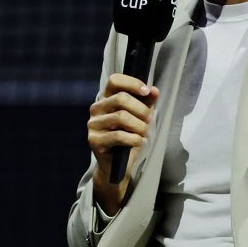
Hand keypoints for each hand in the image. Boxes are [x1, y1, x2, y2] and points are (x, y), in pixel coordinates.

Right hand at [86, 73, 159, 215]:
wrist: (117, 166)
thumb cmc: (129, 139)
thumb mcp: (139, 118)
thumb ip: (146, 103)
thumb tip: (154, 91)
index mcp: (106, 99)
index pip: (114, 80)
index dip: (132, 83)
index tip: (147, 92)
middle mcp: (96, 109)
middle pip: (121, 98)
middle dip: (141, 109)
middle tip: (149, 120)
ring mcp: (93, 125)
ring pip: (121, 117)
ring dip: (139, 126)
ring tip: (145, 133)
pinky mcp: (94, 141)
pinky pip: (118, 135)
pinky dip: (134, 139)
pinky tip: (139, 142)